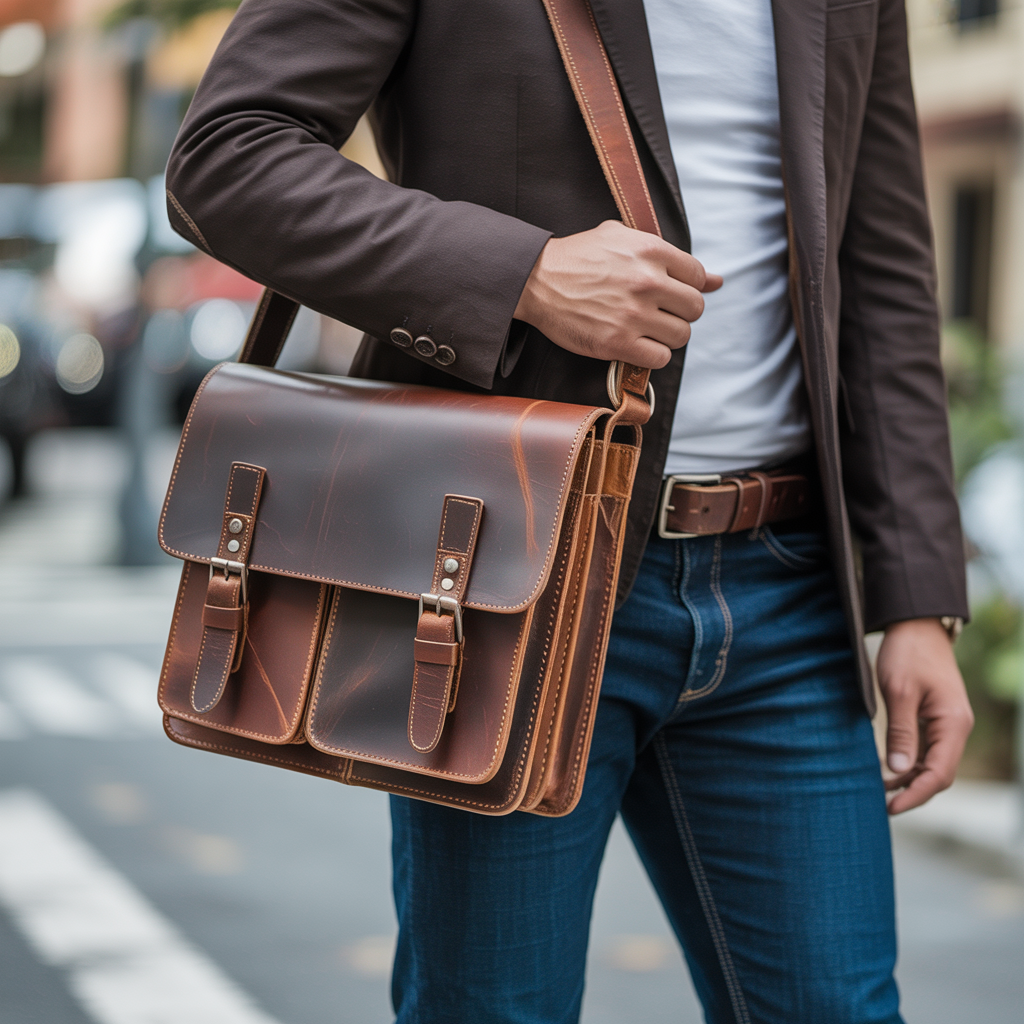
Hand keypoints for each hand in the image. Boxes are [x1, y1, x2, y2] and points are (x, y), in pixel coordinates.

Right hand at [513, 220, 722, 368]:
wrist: (537, 280)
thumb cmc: (579, 257)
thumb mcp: (623, 239)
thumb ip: (670, 257)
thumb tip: (718, 279)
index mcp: (652, 251)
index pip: (698, 277)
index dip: (687, 288)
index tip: (669, 294)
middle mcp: (647, 282)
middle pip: (695, 308)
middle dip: (680, 313)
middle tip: (658, 313)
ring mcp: (633, 314)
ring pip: (681, 335)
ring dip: (668, 336)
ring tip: (646, 329)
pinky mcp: (618, 343)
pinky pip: (660, 358)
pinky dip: (653, 355)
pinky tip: (637, 344)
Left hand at [876, 617, 973, 814]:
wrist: (916, 624)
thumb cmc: (907, 654)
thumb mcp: (899, 692)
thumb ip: (901, 732)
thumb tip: (897, 770)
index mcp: (953, 724)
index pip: (939, 773)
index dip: (916, 794)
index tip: (891, 808)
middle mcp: (956, 727)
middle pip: (940, 773)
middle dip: (914, 792)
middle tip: (884, 806)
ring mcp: (948, 723)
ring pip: (933, 763)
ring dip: (910, 779)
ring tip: (881, 792)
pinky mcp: (937, 717)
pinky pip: (928, 749)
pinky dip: (910, 762)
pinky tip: (889, 769)